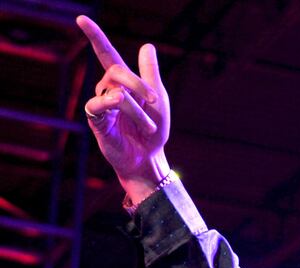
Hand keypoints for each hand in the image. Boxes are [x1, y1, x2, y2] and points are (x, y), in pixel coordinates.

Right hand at [76, 15, 170, 203]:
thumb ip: (151, 74)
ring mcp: (101, 105)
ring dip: (137, 110)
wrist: (149, 158)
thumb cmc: (154, 131)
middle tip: (156, 102)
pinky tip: (119, 104)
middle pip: (116, 71)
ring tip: (148, 127)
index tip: (81, 18)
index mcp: (125, 83)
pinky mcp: (96, 120)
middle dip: (139, 84)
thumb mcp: (159, 100)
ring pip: (115, 92)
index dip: (95, 36)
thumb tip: (147, 45)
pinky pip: (97, 104)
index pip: (107, 54)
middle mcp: (109, 90)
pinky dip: (111, 104)